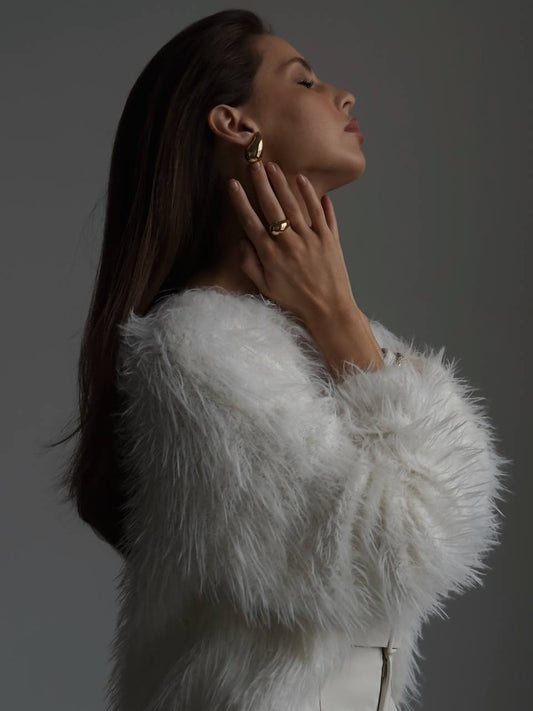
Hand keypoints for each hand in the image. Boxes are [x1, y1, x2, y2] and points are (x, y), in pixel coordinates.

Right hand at [227, 160, 358, 324]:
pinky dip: (312, 196)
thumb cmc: (295, 300)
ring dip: (283, 184)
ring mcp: (310, 239)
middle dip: (260, 183)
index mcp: (270, 255)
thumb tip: (241, 241)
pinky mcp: (329, 239)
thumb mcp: (265, 287)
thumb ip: (250, 264)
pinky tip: (304, 181)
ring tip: (273, 166)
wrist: (328, 310)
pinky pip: (320, 213)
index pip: (251, 222)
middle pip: (271, 207)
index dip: (240, 201)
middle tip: (253, 163)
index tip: (233, 184)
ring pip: (294, 205)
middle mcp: (289, 243)